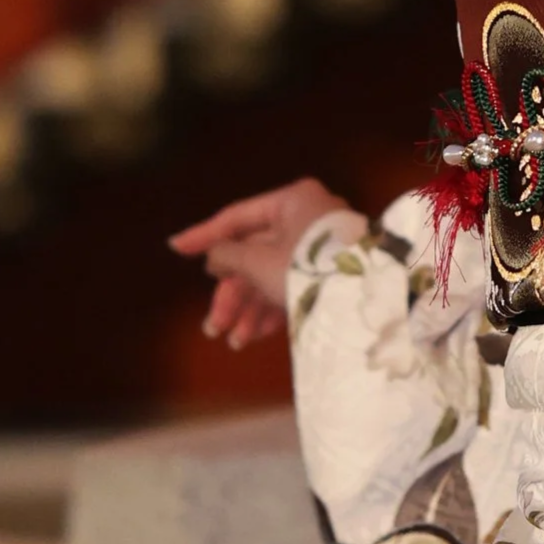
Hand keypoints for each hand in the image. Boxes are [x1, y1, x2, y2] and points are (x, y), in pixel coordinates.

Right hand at [169, 177, 350, 348]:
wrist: (367, 302)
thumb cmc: (310, 270)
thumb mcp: (259, 262)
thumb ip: (229, 256)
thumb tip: (215, 256)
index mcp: (292, 201)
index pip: (237, 217)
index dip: (204, 236)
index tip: (175, 249)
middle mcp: (308, 219)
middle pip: (254, 255)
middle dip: (232, 294)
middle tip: (213, 326)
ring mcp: (323, 248)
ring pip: (273, 276)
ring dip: (249, 309)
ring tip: (232, 341)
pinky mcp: (334, 275)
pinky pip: (295, 288)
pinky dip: (273, 310)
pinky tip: (253, 338)